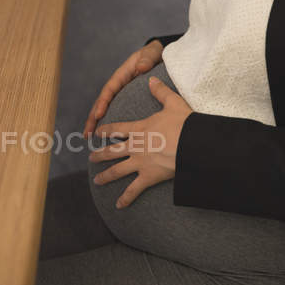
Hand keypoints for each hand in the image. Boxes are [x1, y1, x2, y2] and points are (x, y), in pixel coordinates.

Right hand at [83, 40, 163, 136]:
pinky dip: (109, 121)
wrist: (159, 56)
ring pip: (106, 108)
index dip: (102, 102)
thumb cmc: (153, 54)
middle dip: (93, 117)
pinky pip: (116, 111)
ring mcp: (121, 93)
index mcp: (122, 75)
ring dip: (96, 122)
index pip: (109, 90)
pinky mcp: (127, 99)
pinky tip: (108, 134)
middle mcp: (119, 85)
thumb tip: (141, 67)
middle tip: (87, 132)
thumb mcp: (151, 53)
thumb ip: (147, 59)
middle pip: (102, 102)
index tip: (98, 115)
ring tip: (89, 136)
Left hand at [89, 76, 192, 207]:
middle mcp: (135, 146)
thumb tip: (152, 79)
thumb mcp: (173, 103)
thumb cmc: (185, 123)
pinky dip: (126, 198)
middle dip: (100, 154)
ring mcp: (140, 162)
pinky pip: (134, 189)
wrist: (193, 144)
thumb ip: (160, 92)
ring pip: (117, 170)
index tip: (97, 132)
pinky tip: (118, 205)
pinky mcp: (148, 177)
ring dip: (105, 176)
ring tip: (97, 180)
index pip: (117, 129)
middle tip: (91, 157)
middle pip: (112, 151)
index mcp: (140, 128)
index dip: (106, 130)